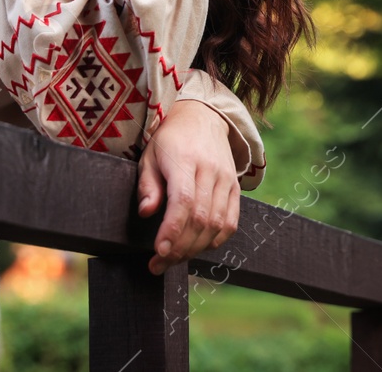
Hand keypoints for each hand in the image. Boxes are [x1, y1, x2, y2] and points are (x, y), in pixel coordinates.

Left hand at [136, 99, 240, 274]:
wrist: (202, 117)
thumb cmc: (170, 140)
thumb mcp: (149, 156)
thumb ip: (148, 185)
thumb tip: (146, 213)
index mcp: (185, 160)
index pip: (183, 201)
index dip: (172, 230)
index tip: (159, 252)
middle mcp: (210, 170)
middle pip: (200, 218)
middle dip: (179, 248)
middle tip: (159, 264)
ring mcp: (227, 179)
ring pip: (217, 224)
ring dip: (195, 248)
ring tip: (175, 258)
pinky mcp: (235, 187)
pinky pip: (231, 222)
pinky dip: (216, 240)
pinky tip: (198, 247)